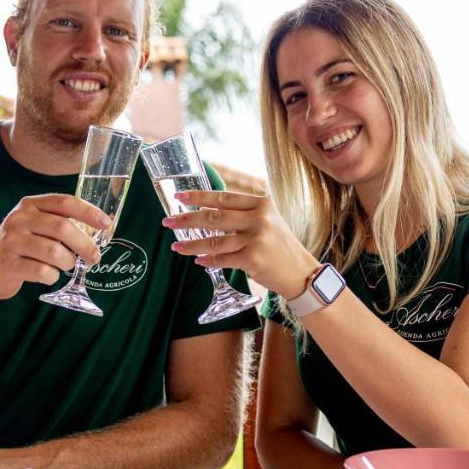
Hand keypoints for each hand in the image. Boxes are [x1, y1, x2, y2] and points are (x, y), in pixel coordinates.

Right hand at [0, 194, 110, 300]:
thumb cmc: (22, 247)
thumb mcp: (36, 226)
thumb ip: (62, 222)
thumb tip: (103, 225)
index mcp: (29, 205)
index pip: (64, 202)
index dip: (88, 212)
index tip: (106, 224)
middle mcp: (19, 219)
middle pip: (62, 228)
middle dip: (85, 245)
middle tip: (95, 257)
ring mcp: (12, 241)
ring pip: (55, 252)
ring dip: (68, 262)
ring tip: (67, 265)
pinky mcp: (9, 264)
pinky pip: (43, 272)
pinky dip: (53, 276)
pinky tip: (49, 275)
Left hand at [162, 190, 319, 297]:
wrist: (300, 271)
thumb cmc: (279, 245)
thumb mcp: (268, 220)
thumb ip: (244, 212)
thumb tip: (207, 208)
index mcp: (261, 204)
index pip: (223, 198)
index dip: (198, 196)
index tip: (179, 196)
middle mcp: (259, 218)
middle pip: (214, 217)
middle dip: (187, 219)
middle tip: (168, 222)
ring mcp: (256, 238)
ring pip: (214, 241)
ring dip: (191, 244)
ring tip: (176, 247)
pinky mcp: (252, 258)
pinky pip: (222, 259)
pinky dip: (208, 260)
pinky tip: (198, 260)